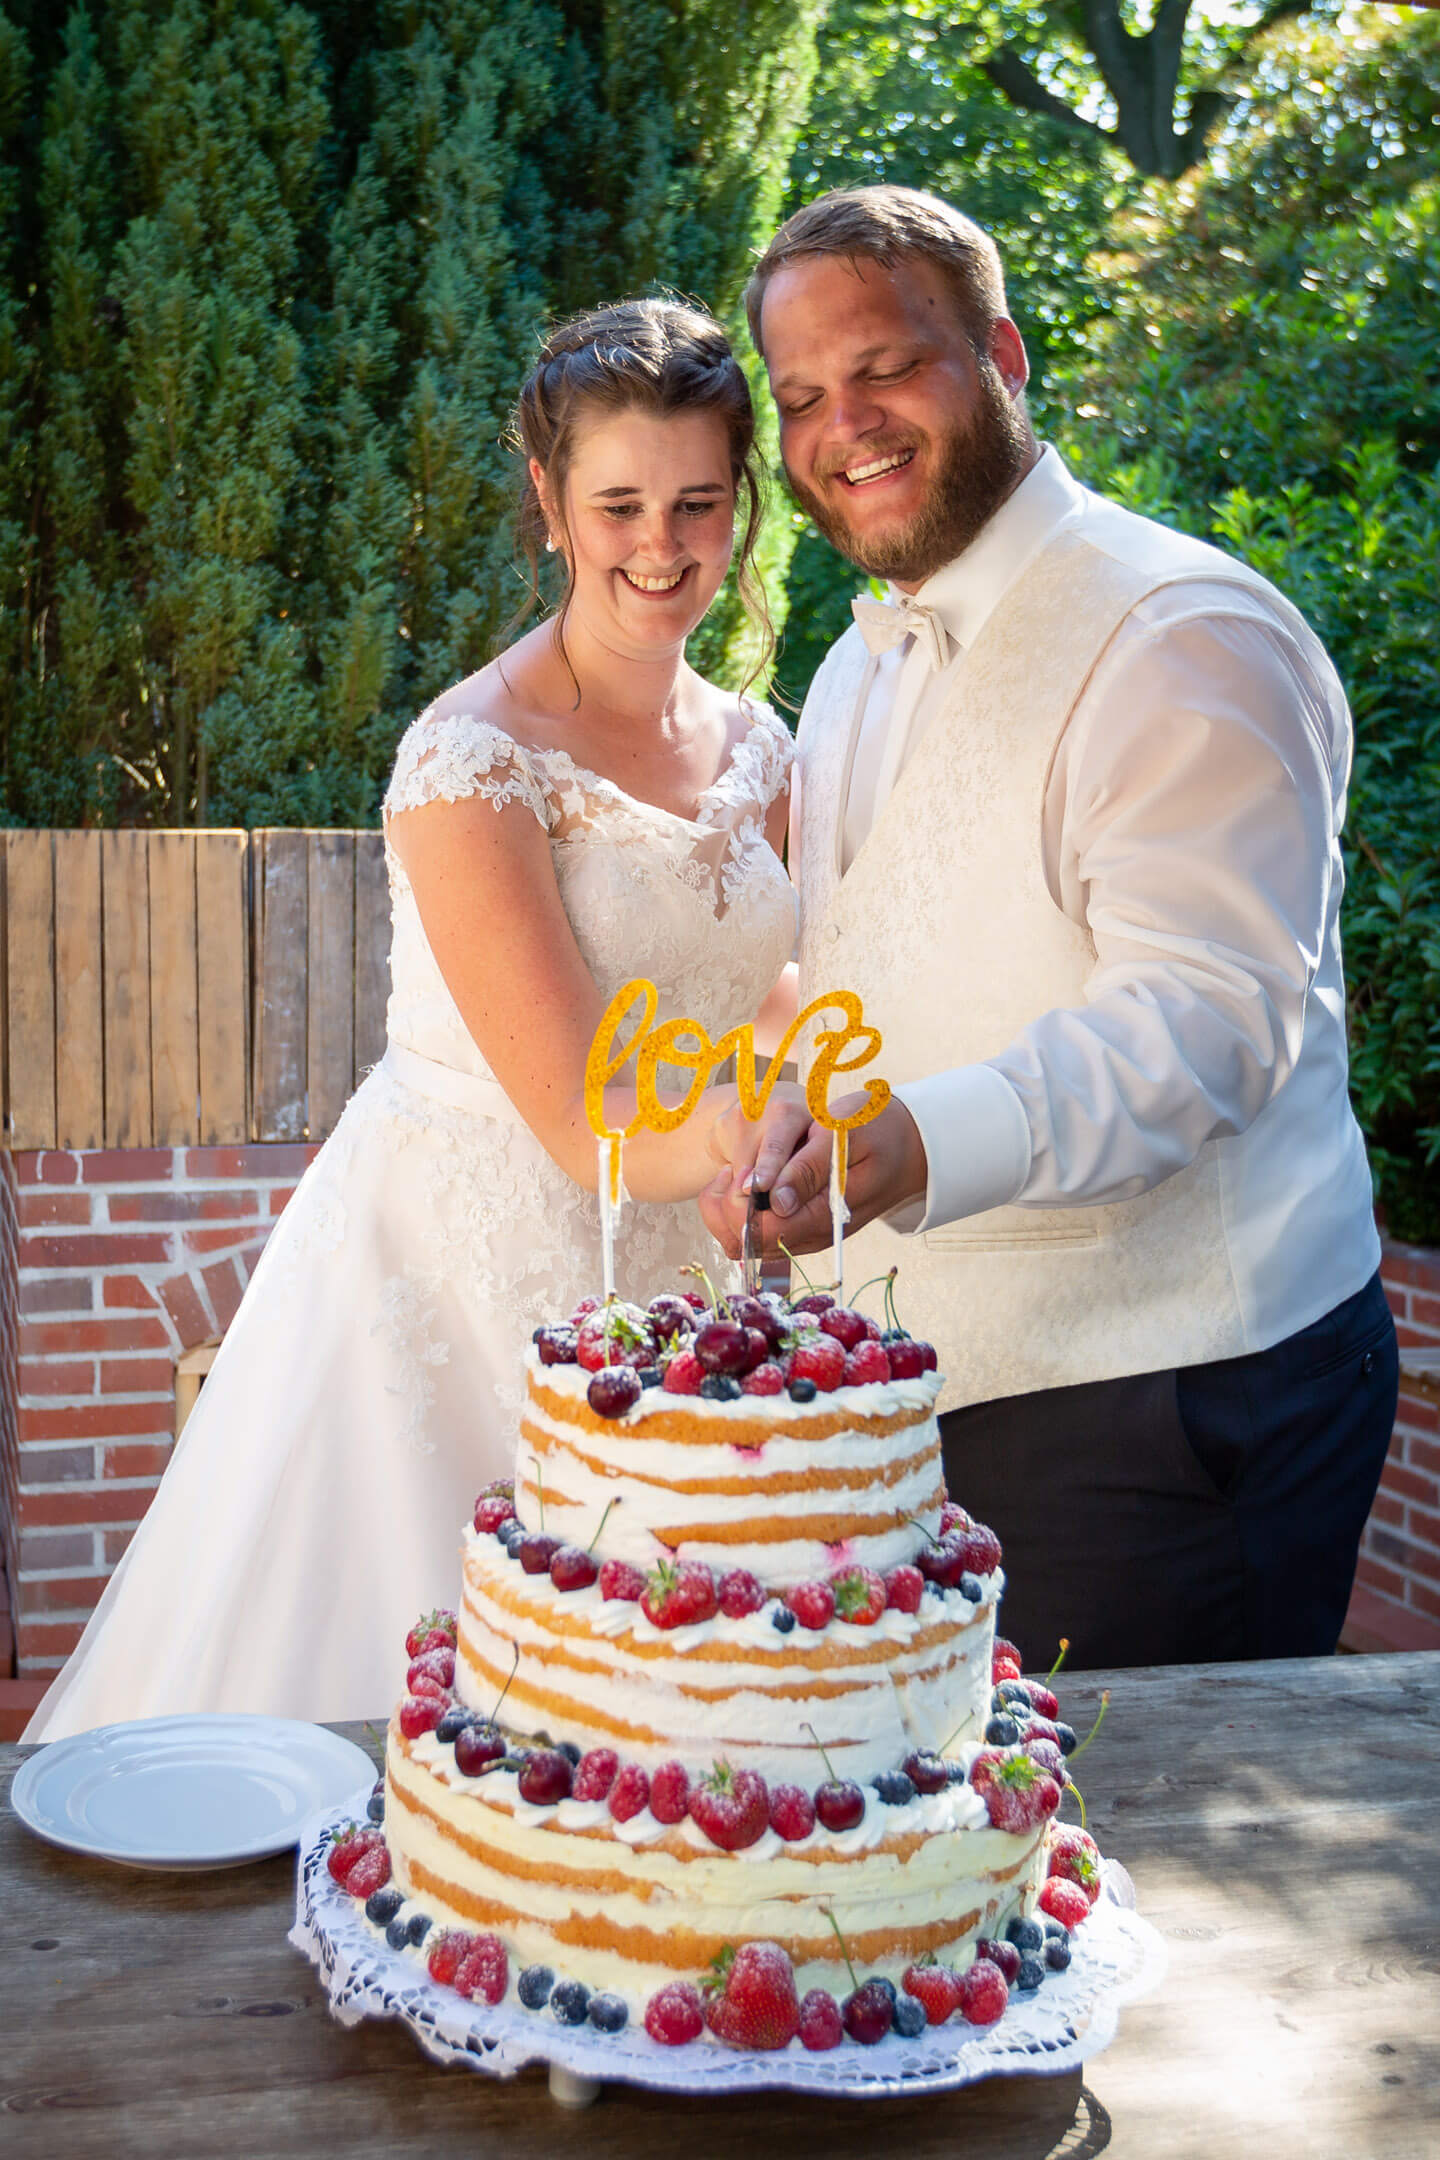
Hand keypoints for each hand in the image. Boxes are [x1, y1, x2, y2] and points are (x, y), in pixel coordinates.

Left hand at [700, 1093, 928, 1258]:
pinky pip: (755, 1233)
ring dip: (729, 1209)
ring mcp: (805, 1234)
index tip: (740, 1172)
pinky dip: (740, 1209)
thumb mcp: (844, 1136)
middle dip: (726, 1208)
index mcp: (824, 1217)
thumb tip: (774, 1200)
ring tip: (739, 1171)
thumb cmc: (877, 1130)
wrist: (911, 1145)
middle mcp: (811, 1235)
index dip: (737, 1206)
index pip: (760, 1232)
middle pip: (743, 1244)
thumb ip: (808, 1168)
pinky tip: (750, 1179)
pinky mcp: (800, 1227)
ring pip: (743, 1243)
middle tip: (732, 1169)